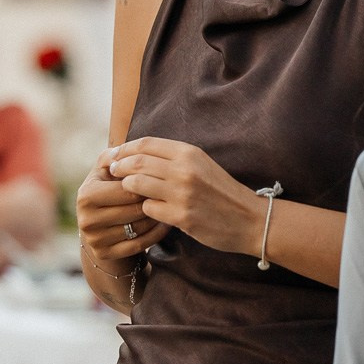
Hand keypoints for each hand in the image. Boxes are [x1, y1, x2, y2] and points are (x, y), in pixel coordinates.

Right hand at [77, 162, 166, 264]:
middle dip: (154, 200)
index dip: (147, 182)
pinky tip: (166, 223)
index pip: (127, 187)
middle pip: (134, 208)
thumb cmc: (109, 194)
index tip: (163, 178)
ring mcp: (95, 239)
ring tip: (170, 206)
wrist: (102, 231)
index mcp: (86, 194)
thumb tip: (120, 150)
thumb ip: (112, 158)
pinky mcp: (106, 254)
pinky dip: (156, 233)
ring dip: (158, 217)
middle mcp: (86, 219)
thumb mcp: (106, 174)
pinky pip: (140, 244)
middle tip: (172, 195)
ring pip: (138, 226)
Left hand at [104, 137, 264, 256]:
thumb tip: (137, 154)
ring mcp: (182, 194)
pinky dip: (145, 209)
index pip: (146, 143)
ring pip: (136, 185)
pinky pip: (148, 209)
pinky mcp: (181, 216)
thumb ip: (174, 158)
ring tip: (128, 192)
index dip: (124, 149)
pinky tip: (150, 210)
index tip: (113, 156)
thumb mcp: (202, 165)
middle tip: (111, 173)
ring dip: (128, 189)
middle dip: (118, 167)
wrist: (251, 219)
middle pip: (136, 162)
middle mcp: (185, 170)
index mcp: (190, 153)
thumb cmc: (223, 192)